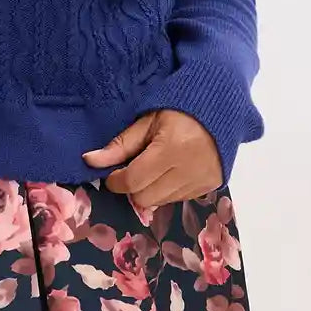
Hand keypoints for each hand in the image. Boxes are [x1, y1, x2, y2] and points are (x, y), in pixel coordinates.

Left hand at [82, 107, 223, 208]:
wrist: (220, 107)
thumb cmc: (179, 110)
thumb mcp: (147, 121)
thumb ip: (120, 144)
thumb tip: (89, 161)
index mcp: (170, 149)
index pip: (133, 180)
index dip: (116, 180)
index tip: (112, 173)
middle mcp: (188, 170)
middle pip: (145, 198)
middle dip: (133, 186)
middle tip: (135, 168)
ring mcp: (202, 181)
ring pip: (161, 202)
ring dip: (151, 190)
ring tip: (155, 167)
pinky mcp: (211, 186)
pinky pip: (179, 199)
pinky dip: (168, 190)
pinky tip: (171, 171)